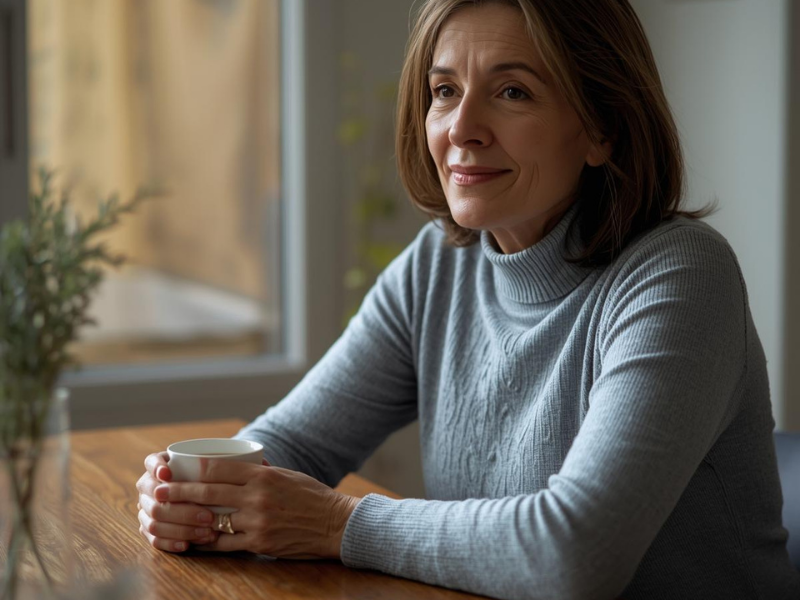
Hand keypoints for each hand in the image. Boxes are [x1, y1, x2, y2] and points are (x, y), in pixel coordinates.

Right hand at [136, 451, 219, 552]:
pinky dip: (171, 543)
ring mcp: (146, 509)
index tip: (169, 474)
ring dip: (182, 529)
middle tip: (209, 516)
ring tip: (207, 532)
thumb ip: (211, 466)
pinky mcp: (148, 529)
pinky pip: (154, 539)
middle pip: (155, 500)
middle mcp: (147, 487)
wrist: (207, 494)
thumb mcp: (212, 467)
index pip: (150, 463)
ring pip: (155, 523)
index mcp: (158, 467)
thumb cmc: (210, 475)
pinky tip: (187, 544)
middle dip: (183, 510)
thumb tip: (220, 466)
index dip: (156, 468)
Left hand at [150, 459, 361, 559]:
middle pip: (208, 494)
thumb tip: (240, 463)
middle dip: (178, 492)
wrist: (335, 523)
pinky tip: (192, 539)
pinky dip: (206, 542)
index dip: (192, 469)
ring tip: (168, 517)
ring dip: (187, 519)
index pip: (219, 469)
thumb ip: (261, 471)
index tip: (174, 469)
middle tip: (157, 491)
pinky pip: (225, 543)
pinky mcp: (259, 543)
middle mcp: (257, 497)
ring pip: (212, 520)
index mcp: (263, 476)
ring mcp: (257, 522)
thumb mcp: (287, 475)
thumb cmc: (312, 496)